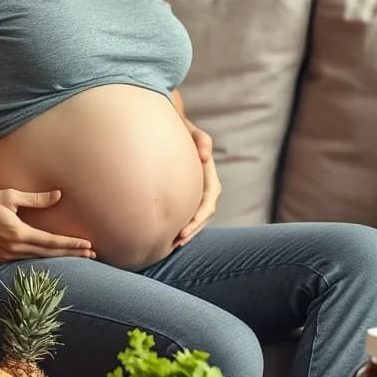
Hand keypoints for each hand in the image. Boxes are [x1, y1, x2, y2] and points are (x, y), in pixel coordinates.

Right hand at [0, 189, 94, 262]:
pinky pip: (29, 259)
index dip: (71, 244)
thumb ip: (36, 199)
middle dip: (72, 253)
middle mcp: (14, 248)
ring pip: (40, 259)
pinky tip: (56, 257)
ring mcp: (7, 255)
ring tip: (80, 255)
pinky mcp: (2, 256)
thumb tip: (59, 195)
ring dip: (61, 257)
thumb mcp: (11, 196)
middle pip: (50, 254)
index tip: (88, 245)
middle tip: (92, 254)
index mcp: (18, 233)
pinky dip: (45, 258)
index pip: (51, 242)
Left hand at [173, 118, 221, 247]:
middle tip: (176, 243)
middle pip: (203, 216)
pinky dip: (180, 225)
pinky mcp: (188, 197)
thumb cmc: (186, 132)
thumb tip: (205, 157)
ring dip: (187, 232)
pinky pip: (187, 214)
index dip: (198, 220)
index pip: (208, 204)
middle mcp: (207, 189)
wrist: (177, 133)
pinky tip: (167, 235)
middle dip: (192, 231)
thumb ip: (202, 141)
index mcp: (210, 178)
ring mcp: (198, 195)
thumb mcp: (194, 132)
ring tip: (171, 245)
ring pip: (196, 219)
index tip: (183, 230)